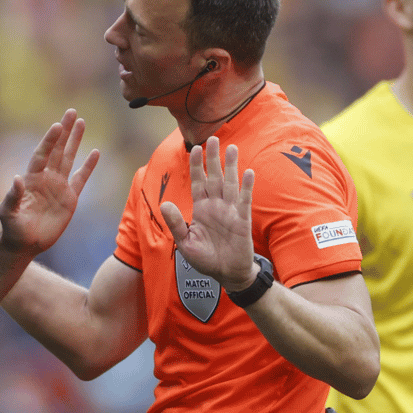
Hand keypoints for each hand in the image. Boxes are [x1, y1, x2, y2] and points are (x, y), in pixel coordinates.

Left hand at [0, 109, 99, 255]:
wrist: (25, 244)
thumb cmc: (12, 228)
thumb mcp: (8, 213)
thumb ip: (13, 196)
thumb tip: (18, 178)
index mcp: (32, 178)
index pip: (42, 154)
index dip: (49, 140)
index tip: (57, 125)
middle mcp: (46, 178)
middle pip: (58, 150)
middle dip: (65, 131)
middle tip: (72, 112)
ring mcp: (59, 186)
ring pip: (70, 159)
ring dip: (75, 141)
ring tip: (81, 122)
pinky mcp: (70, 198)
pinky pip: (81, 179)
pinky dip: (89, 166)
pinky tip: (95, 152)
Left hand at [160, 137, 256, 289]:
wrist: (227, 274)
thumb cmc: (206, 259)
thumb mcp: (185, 243)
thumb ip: (176, 223)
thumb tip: (165, 204)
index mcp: (201, 209)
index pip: (198, 182)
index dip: (196, 166)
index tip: (194, 148)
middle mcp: (216, 206)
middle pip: (214, 177)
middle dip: (212, 158)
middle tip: (213, 138)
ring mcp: (230, 211)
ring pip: (230, 183)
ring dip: (231, 166)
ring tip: (232, 148)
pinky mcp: (243, 220)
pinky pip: (244, 200)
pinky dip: (246, 186)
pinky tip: (248, 172)